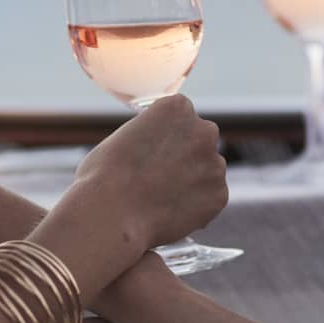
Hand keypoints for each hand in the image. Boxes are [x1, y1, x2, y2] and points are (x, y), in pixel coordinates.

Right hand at [74, 95, 228, 249]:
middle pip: (200, 140)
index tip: (157, 150)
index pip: (181, 115)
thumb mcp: (124, 137)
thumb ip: (149, 137)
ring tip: (162, 200)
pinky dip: (196, 208)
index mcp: (177, 107)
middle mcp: (203, 130)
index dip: (167, 136)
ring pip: (208, 171)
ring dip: (193, 182)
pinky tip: (170, 214)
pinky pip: (210, 200)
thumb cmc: (104, 176)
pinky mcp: (219, 195)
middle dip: (186, 155)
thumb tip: (154, 150)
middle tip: (163, 176)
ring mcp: (215, 164)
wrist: (112, 214)